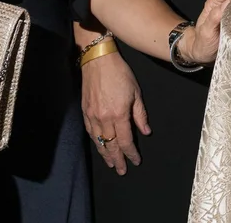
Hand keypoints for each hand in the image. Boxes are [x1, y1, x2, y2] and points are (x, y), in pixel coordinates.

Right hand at [81, 50, 147, 174]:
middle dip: (117, 159)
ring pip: (99, 141)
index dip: (130, 153)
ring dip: (105, 154)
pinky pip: (91, 132)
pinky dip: (96, 141)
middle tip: (121, 170)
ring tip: (110, 163)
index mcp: (119, 114)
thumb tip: (145, 131)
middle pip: (110, 145)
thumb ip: (140, 114)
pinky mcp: (85, 111)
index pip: (125, 141)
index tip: (135, 161)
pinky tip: (100, 146)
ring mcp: (92, 116)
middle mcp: (104, 118)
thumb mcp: (136, 92)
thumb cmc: (120, 73)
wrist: (98, 60)